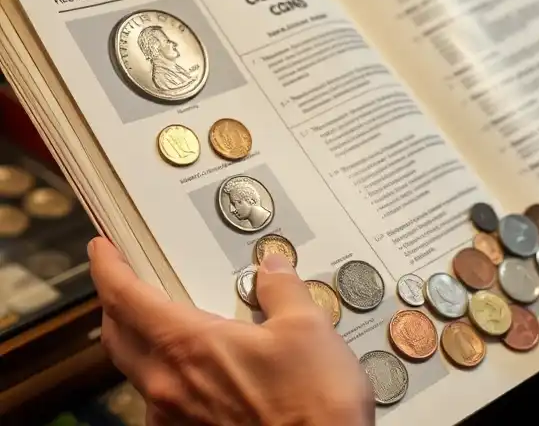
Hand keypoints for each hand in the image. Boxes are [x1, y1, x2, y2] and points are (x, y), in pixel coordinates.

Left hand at [88, 237, 372, 425]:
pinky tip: (195, 378)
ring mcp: (177, 416)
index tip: (104, 251)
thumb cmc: (312, 405)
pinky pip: (161, 404)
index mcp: (190, 345)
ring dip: (141, 345)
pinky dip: (167, 381)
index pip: (125, 297)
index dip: (108, 268)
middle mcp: (171, 384)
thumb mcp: (307, 328)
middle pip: (118, 336)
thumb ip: (283, 291)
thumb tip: (274, 271)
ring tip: (167, 330)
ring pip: (137, 372)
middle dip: (117, 305)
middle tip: (127, 285)